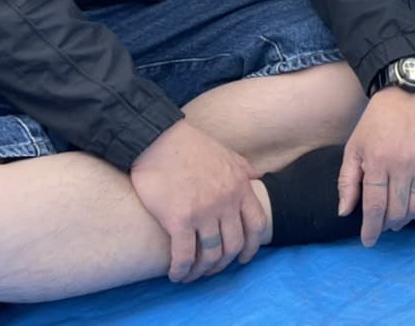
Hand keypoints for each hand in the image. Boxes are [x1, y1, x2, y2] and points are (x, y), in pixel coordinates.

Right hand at [130, 119, 266, 282]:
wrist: (158, 140)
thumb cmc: (190, 146)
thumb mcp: (227, 154)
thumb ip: (243, 169)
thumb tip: (255, 178)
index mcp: (240, 186)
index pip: (257, 224)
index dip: (251, 246)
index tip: (241, 258)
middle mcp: (227, 201)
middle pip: (234, 244)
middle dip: (223, 263)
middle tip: (211, 268)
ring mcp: (205, 211)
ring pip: (211, 254)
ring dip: (202, 270)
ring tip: (191, 274)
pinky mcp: (179, 219)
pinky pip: (184, 255)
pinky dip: (181, 270)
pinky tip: (175, 274)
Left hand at [337, 87, 414, 247]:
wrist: (404, 95)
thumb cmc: (374, 123)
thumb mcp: (353, 148)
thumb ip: (347, 182)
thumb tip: (345, 213)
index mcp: (377, 161)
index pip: (374, 207)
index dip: (370, 229)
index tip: (368, 241)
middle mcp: (403, 163)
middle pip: (397, 210)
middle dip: (387, 225)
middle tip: (383, 227)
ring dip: (408, 219)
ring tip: (400, 220)